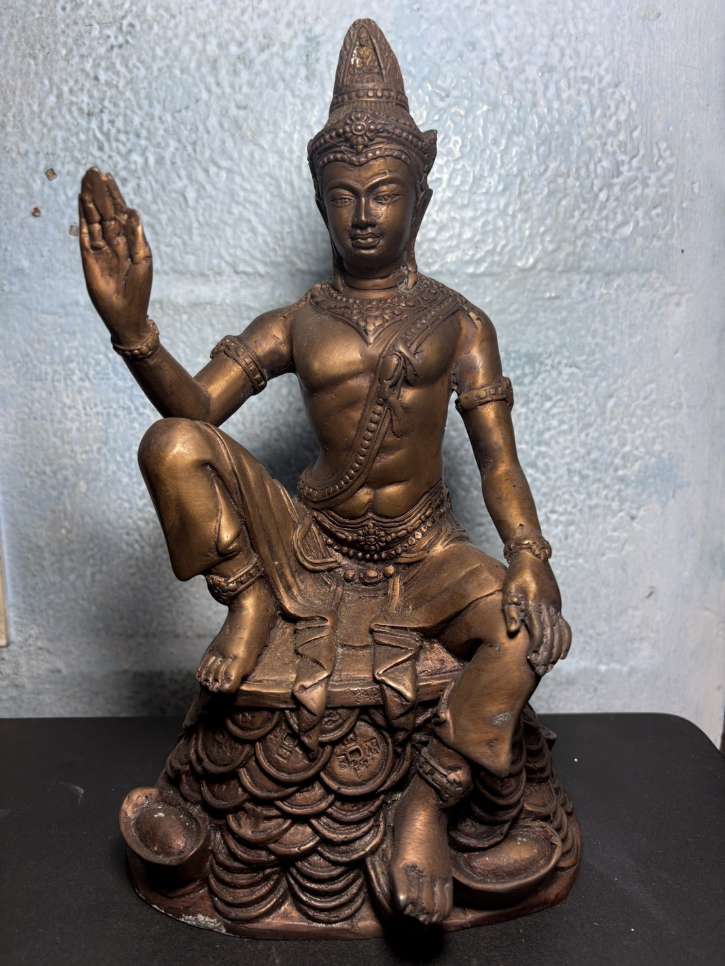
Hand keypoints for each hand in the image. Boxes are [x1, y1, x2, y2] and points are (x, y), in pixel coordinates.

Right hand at [78, 168, 151, 343]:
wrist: (127, 312)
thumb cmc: (139, 288)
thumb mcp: (143, 259)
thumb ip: (137, 235)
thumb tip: (132, 210)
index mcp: (129, 239)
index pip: (119, 212)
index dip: (114, 195)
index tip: (107, 176)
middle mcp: (113, 240)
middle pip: (105, 211)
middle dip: (100, 192)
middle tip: (93, 171)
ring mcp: (100, 247)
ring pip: (94, 218)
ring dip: (90, 200)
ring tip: (86, 180)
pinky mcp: (89, 256)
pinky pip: (85, 233)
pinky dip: (83, 217)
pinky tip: (82, 202)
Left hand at [502, 553, 571, 674]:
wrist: (532, 556)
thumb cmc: (516, 575)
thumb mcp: (508, 591)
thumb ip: (511, 612)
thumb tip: (512, 632)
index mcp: (535, 604)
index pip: (538, 632)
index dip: (536, 648)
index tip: (533, 662)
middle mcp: (549, 607)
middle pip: (550, 636)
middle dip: (547, 655)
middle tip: (541, 670)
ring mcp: (555, 607)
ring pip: (559, 633)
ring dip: (556, 652)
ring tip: (550, 666)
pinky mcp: (557, 605)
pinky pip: (565, 627)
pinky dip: (565, 642)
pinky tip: (562, 654)